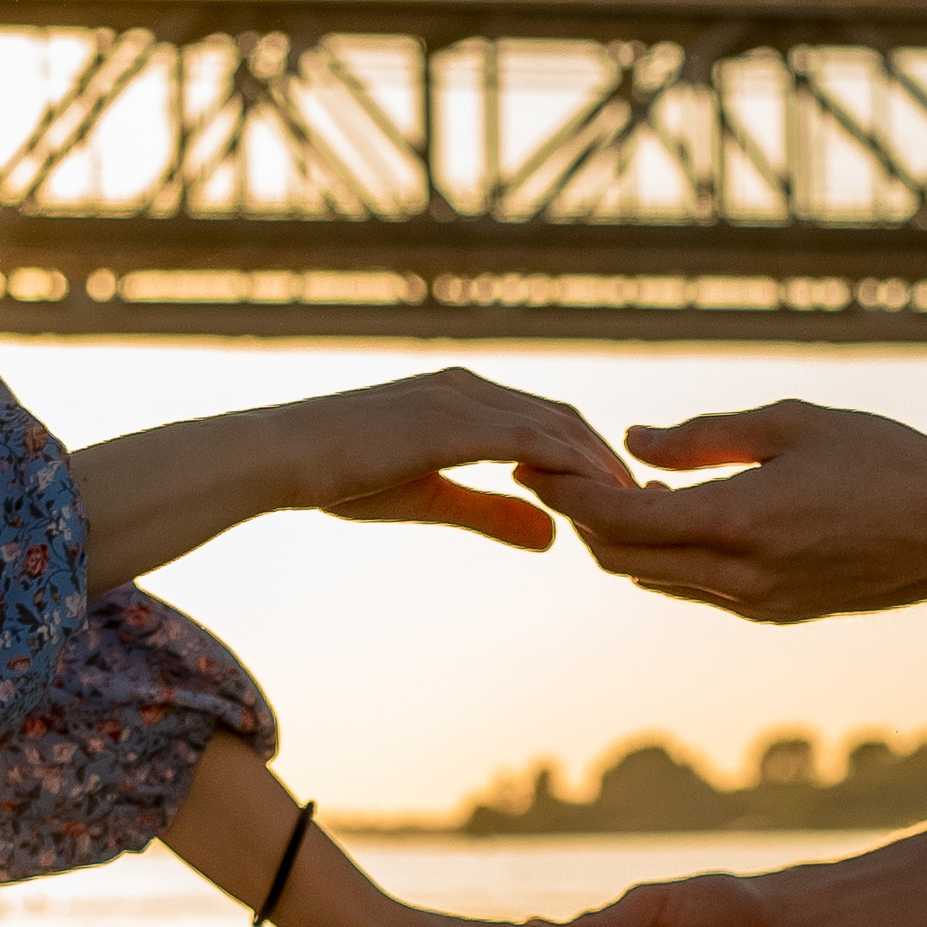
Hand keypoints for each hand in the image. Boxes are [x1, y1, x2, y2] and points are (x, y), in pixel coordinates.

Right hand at [282, 368, 634, 551]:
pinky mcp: (453, 420)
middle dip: (607, 461)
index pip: (545, 421)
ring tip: (632, 510)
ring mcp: (461, 398)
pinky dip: (569, 469)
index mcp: (461, 398)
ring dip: (599, 468)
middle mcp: (468, 387)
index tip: (618, 497)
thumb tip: (553, 538)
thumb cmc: (339, 477)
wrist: (281, 457)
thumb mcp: (430, 498)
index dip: (586, 458)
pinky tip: (594, 501)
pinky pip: (531, 442)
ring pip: (556, 428)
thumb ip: (492, 513)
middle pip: (563, 420)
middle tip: (645, 506)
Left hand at [518, 399, 926, 620]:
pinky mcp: (772, 614)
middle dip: (579, 518)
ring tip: (605, 488)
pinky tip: (664, 516)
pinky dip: (660, 555)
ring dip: (619, 540)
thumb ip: (705, 437)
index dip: (568, 490)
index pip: (621, 517)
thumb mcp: (795, 423)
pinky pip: (691, 588)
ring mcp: (755, 604)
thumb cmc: (889, 461)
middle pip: (620, 558)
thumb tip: (633, 442)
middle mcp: (741, 576)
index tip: (535, 459)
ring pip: (651, 578)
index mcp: (743, 521)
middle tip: (557, 470)